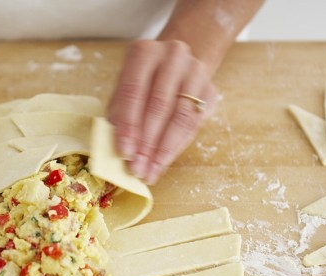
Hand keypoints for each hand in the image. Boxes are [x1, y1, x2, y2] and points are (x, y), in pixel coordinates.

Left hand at [108, 39, 218, 184]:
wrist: (175, 66)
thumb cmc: (142, 83)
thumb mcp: (124, 91)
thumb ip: (118, 115)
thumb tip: (115, 150)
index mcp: (143, 53)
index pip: (133, 92)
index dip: (128, 125)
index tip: (124, 153)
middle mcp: (172, 56)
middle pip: (158, 106)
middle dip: (146, 143)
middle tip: (137, 168)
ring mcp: (195, 71)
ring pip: (181, 117)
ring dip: (163, 150)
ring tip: (150, 171)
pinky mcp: (210, 90)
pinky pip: (194, 124)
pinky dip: (177, 147)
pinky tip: (163, 162)